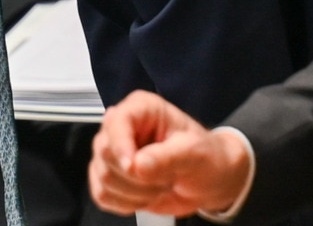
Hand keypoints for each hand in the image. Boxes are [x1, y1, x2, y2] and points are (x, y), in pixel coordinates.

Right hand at [89, 90, 251, 217]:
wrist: (210, 183)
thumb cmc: (207, 158)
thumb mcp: (196, 152)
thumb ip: (168, 157)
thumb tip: (138, 165)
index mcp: (140, 109)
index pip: (115, 122)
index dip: (120, 146)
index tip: (133, 167)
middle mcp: (121, 127)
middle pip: (105, 152)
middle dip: (136, 176)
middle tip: (164, 179)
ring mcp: (113, 153)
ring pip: (103, 177)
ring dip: (135, 193)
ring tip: (160, 186)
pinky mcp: (109, 176)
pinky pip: (103, 195)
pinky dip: (126, 203)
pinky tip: (146, 196)